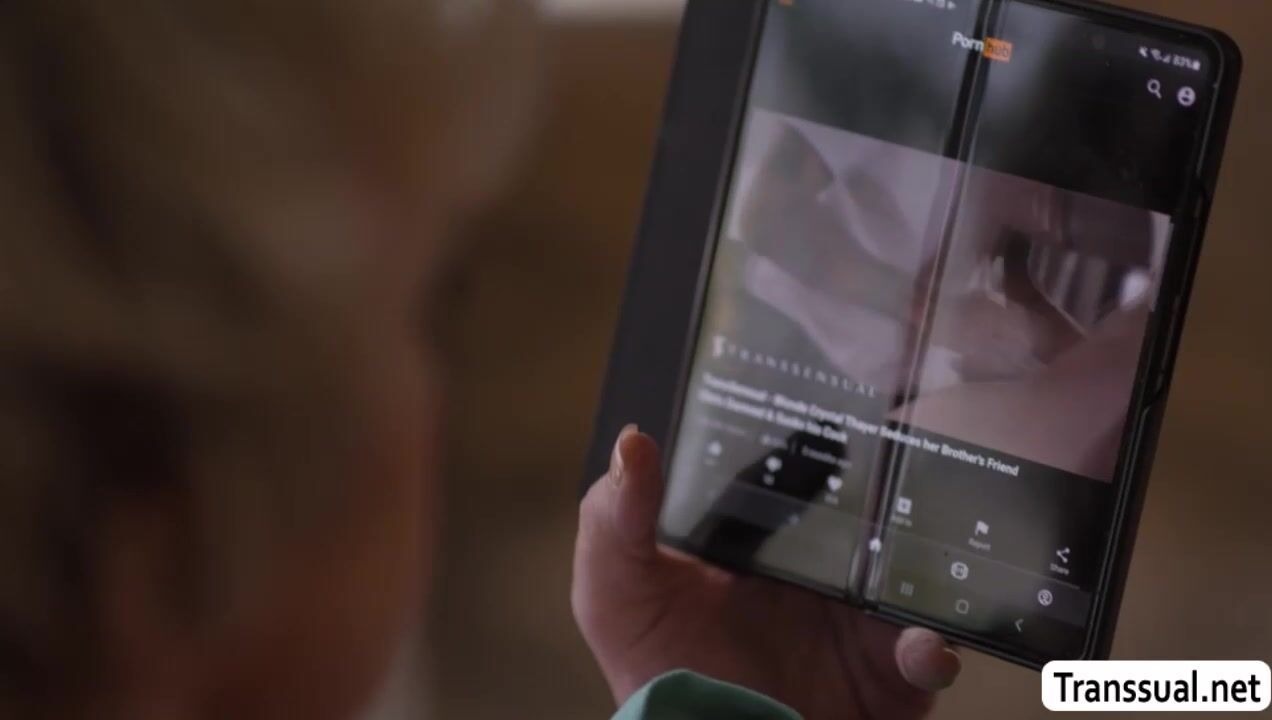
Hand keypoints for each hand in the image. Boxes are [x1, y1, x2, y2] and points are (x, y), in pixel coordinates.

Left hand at [572, 427, 960, 719]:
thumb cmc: (656, 674)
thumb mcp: (616, 596)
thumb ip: (614, 523)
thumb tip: (632, 442)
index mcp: (757, 542)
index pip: (792, 476)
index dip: (809, 444)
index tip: (832, 412)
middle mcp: (814, 573)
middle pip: (868, 516)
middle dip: (890, 499)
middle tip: (906, 476)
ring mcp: (857, 623)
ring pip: (912, 575)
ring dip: (925, 567)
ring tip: (919, 564)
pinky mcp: (888, 677)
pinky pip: (928, 654)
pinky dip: (931, 650)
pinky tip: (915, 647)